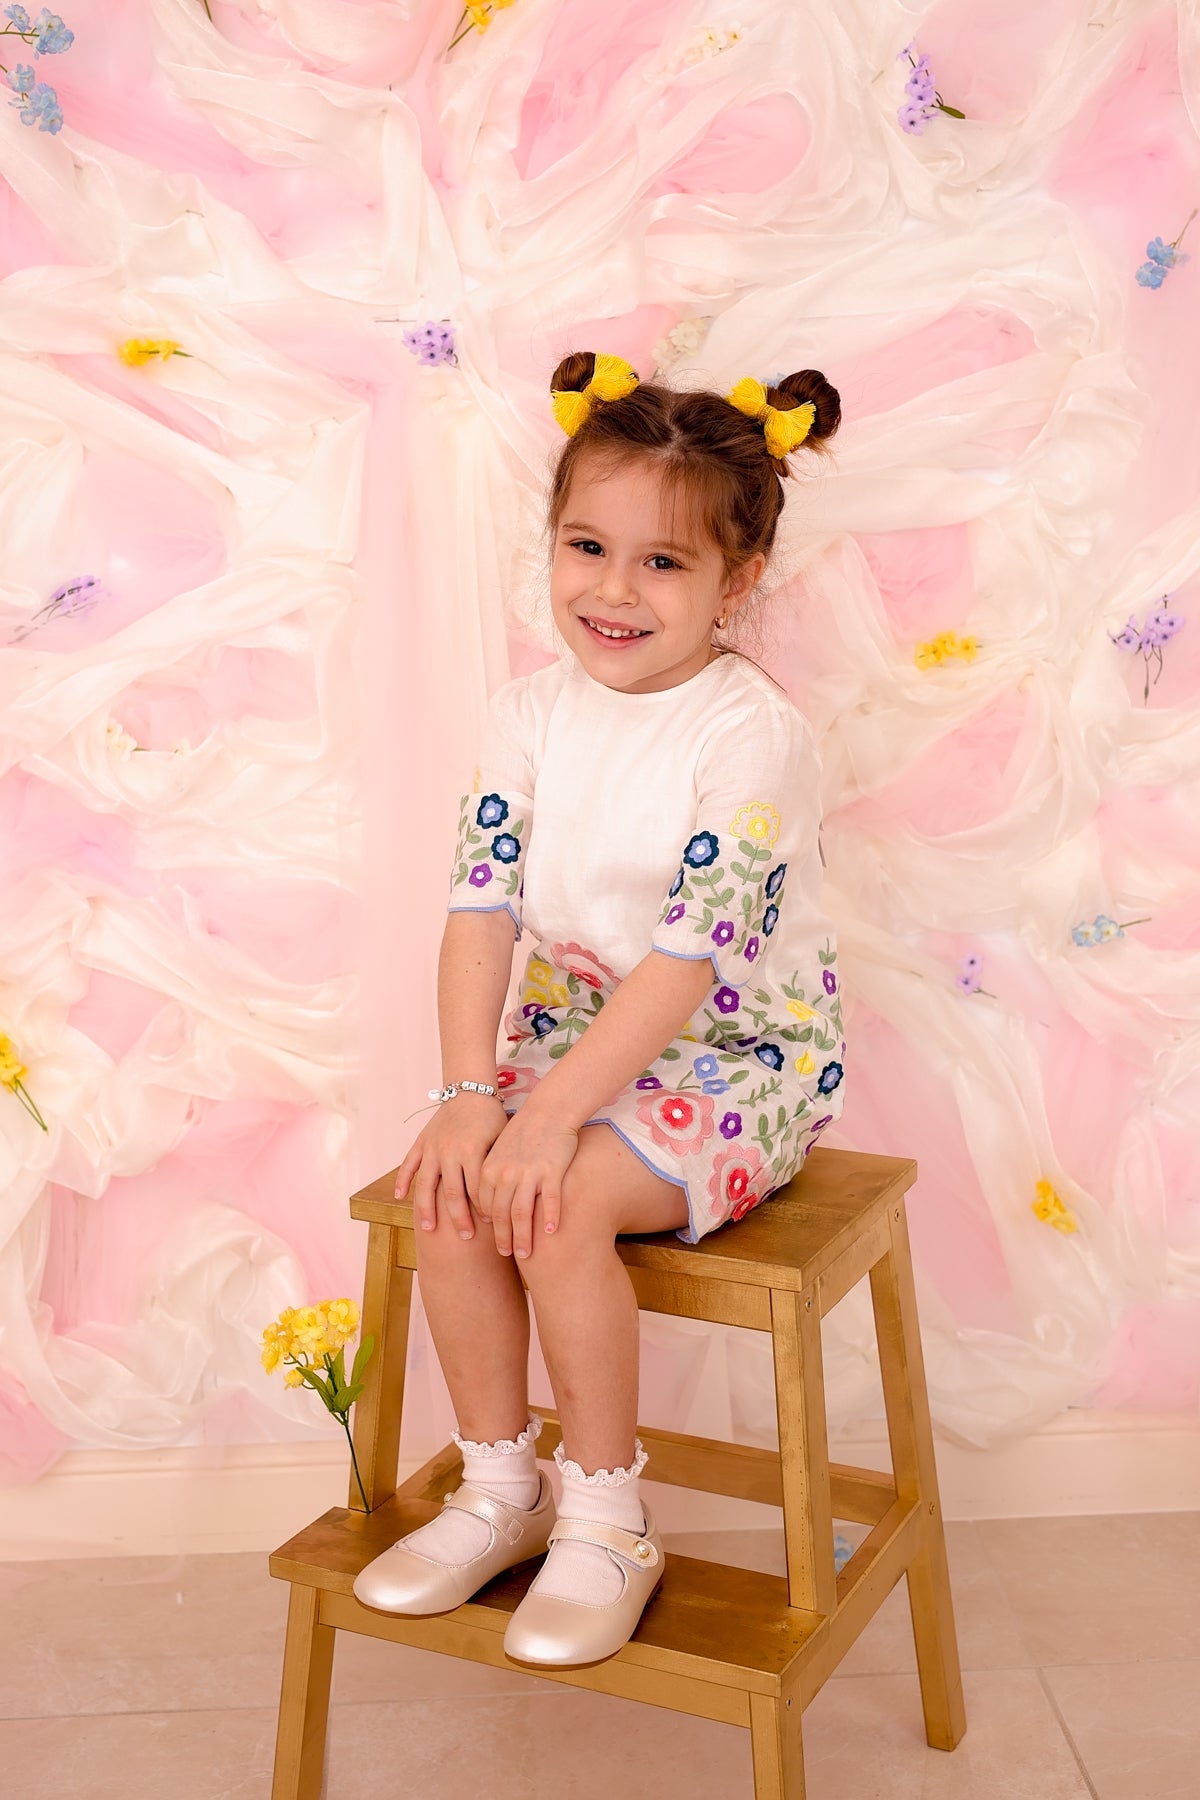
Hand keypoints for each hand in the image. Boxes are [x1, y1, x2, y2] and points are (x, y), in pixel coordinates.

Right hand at [395, 1095, 509, 1239]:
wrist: (470, 1091)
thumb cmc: (492, 1118)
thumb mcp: (501, 1140)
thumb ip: (498, 1168)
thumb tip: (508, 1201)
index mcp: (472, 1151)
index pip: (477, 1189)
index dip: (484, 1209)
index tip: (492, 1225)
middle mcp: (450, 1151)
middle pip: (451, 1193)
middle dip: (458, 1218)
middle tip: (465, 1237)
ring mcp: (432, 1147)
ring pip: (426, 1184)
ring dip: (427, 1209)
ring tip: (429, 1229)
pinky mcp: (421, 1142)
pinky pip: (409, 1164)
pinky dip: (403, 1181)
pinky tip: (400, 1197)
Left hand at [477, 1107, 578, 1259]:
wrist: (549, 1110)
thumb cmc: (524, 1132)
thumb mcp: (500, 1152)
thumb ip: (492, 1177)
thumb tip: (487, 1206)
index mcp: (489, 1169)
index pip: (484, 1206)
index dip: (489, 1227)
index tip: (494, 1239)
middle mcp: (505, 1173)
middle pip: (500, 1215)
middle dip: (502, 1238)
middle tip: (507, 1254)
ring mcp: (528, 1173)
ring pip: (522, 1214)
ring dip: (523, 1237)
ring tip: (525, 1254)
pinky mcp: (551, 1171)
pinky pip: (549, 1201)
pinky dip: (549, 1218)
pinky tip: (552, 1232)